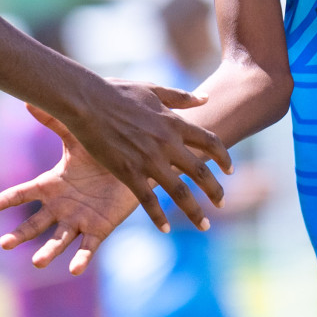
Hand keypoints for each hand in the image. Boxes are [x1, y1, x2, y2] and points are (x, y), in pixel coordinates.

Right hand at [0, 105, 141, 274]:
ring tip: (38, 262)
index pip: (23, 194)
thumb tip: (29, 99)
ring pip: (59, 240)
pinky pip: (88, 247)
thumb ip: (54, 122)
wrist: (131, 165)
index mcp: (51, 186)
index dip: (6, 201)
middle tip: (5, 243)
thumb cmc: (99, 153)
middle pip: (36, 224)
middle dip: (21, 234)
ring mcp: (78, 220)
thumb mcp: (76, 137)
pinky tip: (75, 269)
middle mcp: (61, 207)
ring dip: (48, 252)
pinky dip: (81, 259)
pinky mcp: (98, 230)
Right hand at [60, 78, 231, 232]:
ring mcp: (149, 160)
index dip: (224, 157)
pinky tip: (166, 228)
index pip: (211, 142)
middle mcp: (167, 143)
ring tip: (204, 225)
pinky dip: (159, 216)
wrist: (87, 101)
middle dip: (215, 191)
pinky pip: (149, 200)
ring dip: (195, 211)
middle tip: (221, 204)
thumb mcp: (153, 89)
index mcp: (174, 122)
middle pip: (201, 172)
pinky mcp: (129, 173)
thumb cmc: (117, 91)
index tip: (229, 171)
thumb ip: (181, 97)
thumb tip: (205, 98)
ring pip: (181, 192)